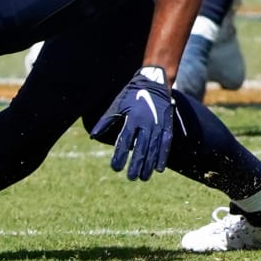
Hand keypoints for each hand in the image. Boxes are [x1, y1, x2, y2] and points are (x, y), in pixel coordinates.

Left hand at [89, 65, 174, 180]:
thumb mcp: (118, 105)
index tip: (115, 168)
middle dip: (136, 164)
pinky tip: (159, 169)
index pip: (125, 141)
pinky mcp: (167, 125)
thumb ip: (106, 121)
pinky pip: (166, 144)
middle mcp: (147, 123)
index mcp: (133, 118)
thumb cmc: (132, 95)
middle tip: (130, 178)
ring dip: (149, 165)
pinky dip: (163, 156)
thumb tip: (93, 136)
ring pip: (154, 149)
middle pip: (141, 148)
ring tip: (143, 177)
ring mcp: (158, 125)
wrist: (155, 82)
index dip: (120, 155)